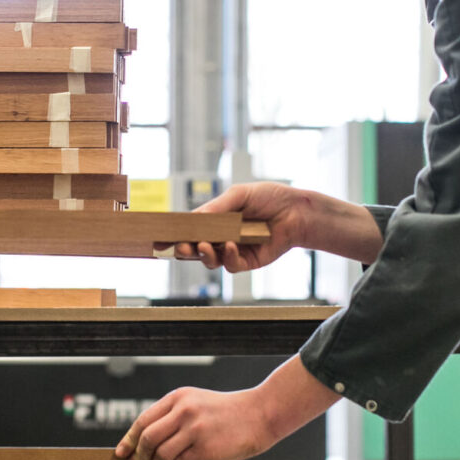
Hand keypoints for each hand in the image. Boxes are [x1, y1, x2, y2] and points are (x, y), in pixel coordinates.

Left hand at [115, 356, 342, 459]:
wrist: (259, 414)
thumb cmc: (227, 413)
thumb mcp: (196, 404)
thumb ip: (174, 418)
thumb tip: (148, 444)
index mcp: (178, 398)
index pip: (143, 420)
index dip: (129, 439)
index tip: (121, 452)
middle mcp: (183, 410)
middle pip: (147, 438)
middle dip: (136, 457)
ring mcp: (194, 429)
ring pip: (160, 454)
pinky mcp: (204, 447)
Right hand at [173, 181, 310, 272]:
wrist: (297, 211)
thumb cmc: (269, 198)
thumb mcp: (239, 195)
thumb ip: (216, 207)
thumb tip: (194, 218)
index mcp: (215, 220)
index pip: (190, 229)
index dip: (176, 234)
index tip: (162, 238)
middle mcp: (221, 236)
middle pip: (196, 249)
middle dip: (185, 249)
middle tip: (181, 247)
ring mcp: (233, 250)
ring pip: (210, 260)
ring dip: (204, 255)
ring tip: (203, 246)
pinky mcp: (248, 261)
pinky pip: (231, 265)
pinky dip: (228, 257)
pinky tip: (231, 246)